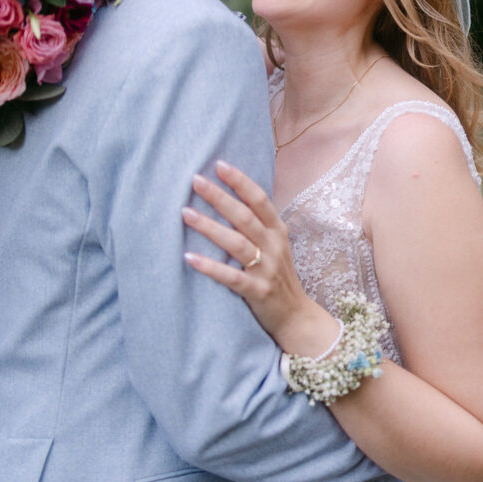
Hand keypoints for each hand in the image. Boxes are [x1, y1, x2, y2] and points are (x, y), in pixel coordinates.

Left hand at [183, 161, 335, 353]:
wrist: (297, 316)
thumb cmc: (278, 275)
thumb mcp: (275, 245)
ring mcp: (267, 269)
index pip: (259, 200)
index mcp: (278, 231)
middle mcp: (274, 246)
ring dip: (210, 227)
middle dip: (219, 197)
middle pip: (244, 216)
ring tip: (186, 213)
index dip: (240, 182)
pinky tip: (189, 258)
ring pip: (236, 243)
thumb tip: (229, 197)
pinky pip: (231, 277)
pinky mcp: (258, 291)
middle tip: (195, 180)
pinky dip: (210, 267)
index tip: (219, 165)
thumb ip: (258, 224)